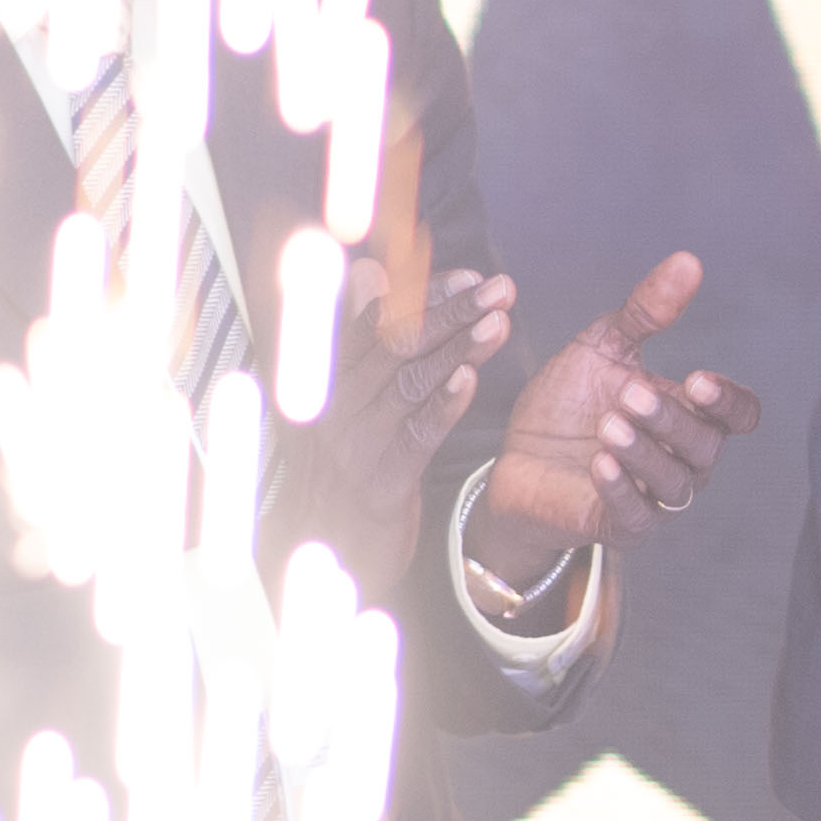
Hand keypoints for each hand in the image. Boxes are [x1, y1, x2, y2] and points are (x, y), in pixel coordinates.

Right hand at [278, 263, 506, 581]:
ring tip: (499, 321)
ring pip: (410, 383)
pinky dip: (442, 405)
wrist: (320, 548)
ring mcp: (356, 442)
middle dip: (452, 311)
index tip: (471, 276)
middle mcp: (337, 402)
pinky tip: (471, 380)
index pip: (379, 320)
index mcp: (331, 376)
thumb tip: (370, 272)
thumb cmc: (341, 462)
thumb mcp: (345, 395)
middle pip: (397, 344)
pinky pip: (414, 437)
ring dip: (458, 348)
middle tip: (500, 288)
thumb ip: (363, 336)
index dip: (425, 295)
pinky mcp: (380, 482)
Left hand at [471, 251, 758, 588]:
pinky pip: (637, 515)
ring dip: (645, 453)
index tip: (697, 378)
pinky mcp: (621, 526)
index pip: (738, 415)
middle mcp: (682, 459)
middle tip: (629, 395)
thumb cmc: (568, 405)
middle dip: (670, 420)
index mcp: (688, 415)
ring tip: (609, 425)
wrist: (515, 459)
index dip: (727, 401)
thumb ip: (646, 311)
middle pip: (706, 446)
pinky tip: (600, 463)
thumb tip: (688, 261)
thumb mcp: (603, 348)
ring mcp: (655, 496)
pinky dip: (622, 489)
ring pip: (677, 482)